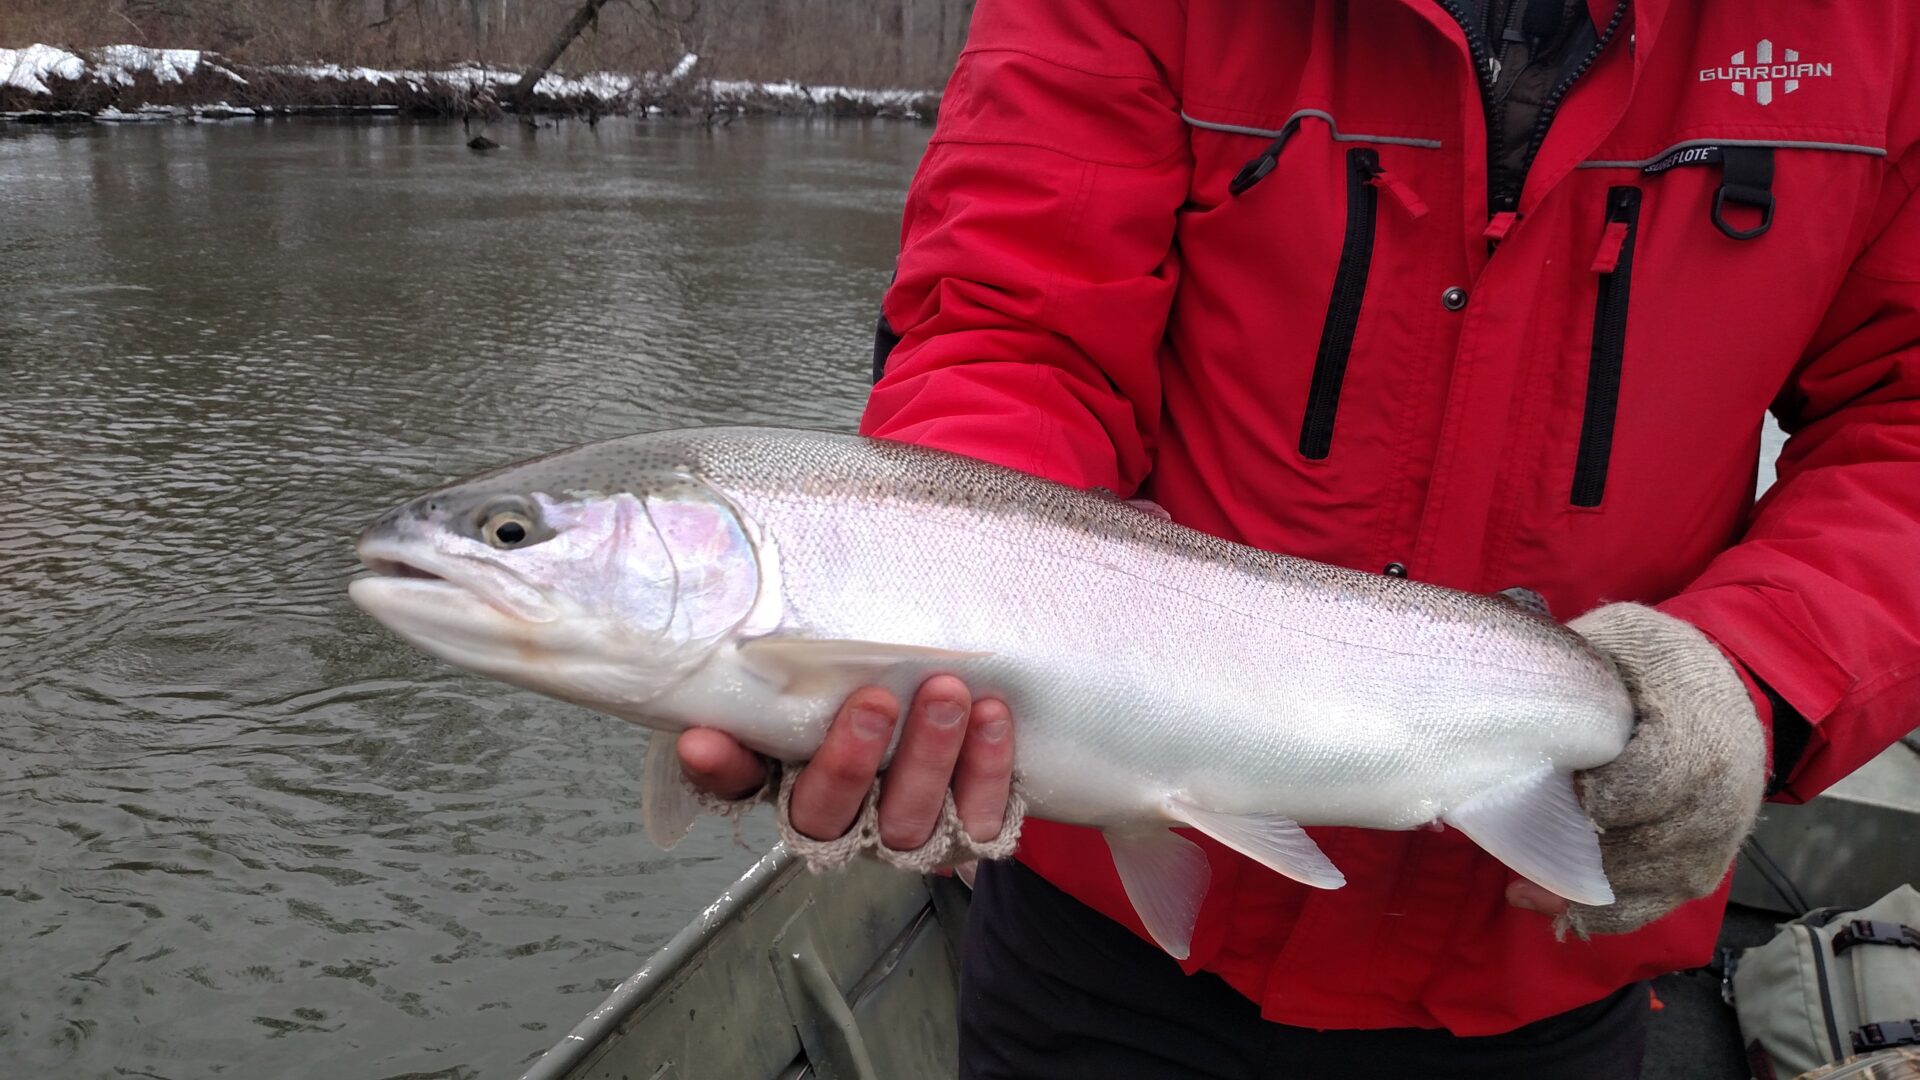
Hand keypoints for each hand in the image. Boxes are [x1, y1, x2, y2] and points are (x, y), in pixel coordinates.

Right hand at [678, 675, 1015, 849]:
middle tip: (872, 701)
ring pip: (906, 819)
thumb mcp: (839, 662)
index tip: (702, 740)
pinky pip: (975, 816)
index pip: (738, 781)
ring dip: (928, 756)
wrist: (968, 726)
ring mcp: (902, 832)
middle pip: (826, 811)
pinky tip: (992, 716)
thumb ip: (808, 643)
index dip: (721, 768)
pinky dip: (986, 767)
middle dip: (848, 761)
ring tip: (947, 692)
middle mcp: (841, 815)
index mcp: (790, 774)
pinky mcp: (965, 835)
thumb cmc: (887, 683)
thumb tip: (776, 569)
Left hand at [1507, 603, 1766, 935]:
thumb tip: (1512, 689)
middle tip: (1521, 836)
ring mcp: (1714, 840)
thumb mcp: (1623, 637)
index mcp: (1700, 735)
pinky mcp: (1702, 868)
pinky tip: (1546, 901)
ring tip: (1521, 881)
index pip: (1651, 784)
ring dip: (1579, 887)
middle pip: (1642, 846)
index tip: (1565, 787)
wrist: (1728, 686)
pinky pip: (1650, 908)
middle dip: (1579, 846)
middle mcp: (1719, 798)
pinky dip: (1596, 912)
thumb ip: (1580, 659)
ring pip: (1643, 886)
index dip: (1602, 796)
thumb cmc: (1659, 661)